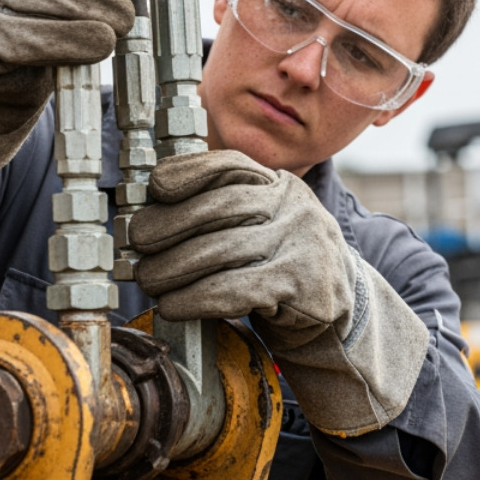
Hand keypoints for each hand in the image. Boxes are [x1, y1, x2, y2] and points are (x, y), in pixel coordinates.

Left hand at [132, 150, 429, 436]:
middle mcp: (295, 208)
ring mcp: (303, 245)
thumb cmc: (283, 266)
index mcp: (280, 185)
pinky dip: (196, 298)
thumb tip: (149, 215)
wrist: (341, 314)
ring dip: (174, 267)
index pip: (231, 165)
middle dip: (169, 225)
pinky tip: (174, 305)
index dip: (189, 171)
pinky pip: (237, 289)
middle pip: (220, 207)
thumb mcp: (263, 226)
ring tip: (149, 280)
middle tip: (138, 244)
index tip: (155, 187)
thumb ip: (222, 213)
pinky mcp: (303, 287)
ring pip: (223, 250)